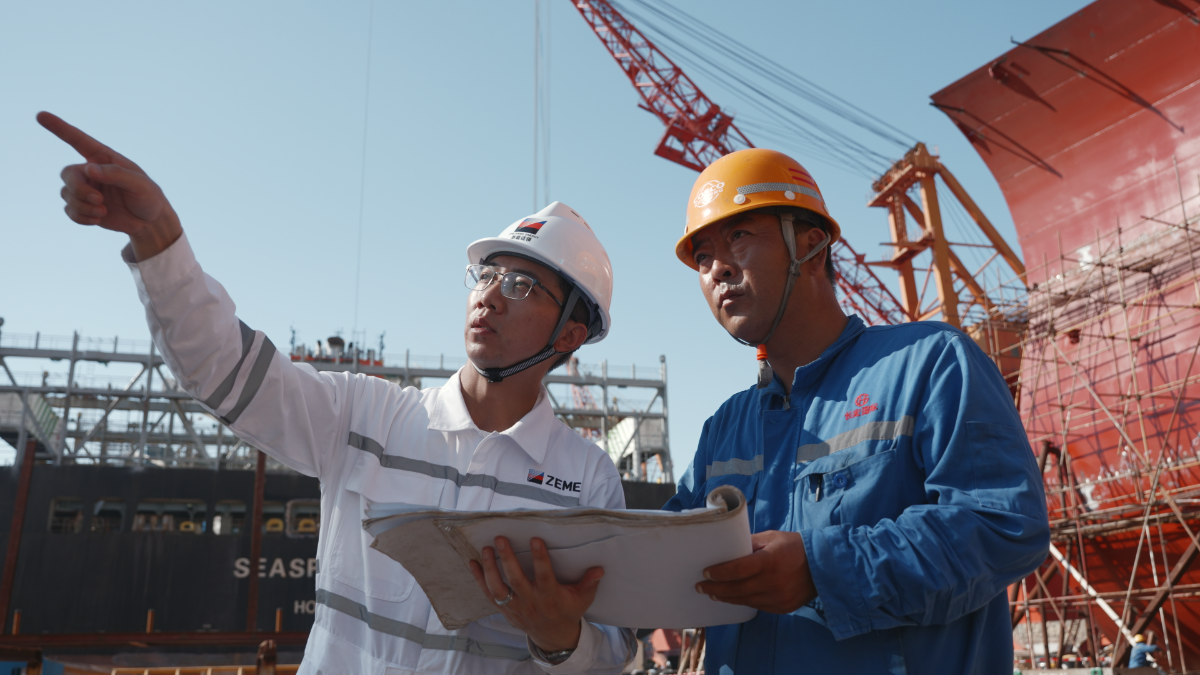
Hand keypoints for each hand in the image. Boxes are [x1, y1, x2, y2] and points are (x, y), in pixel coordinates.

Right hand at [37, 111, 181, 260]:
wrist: (150, 221)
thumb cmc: (148, 196)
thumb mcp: (140, 184)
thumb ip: (116, 174)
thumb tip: (89, 169)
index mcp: (104, 159)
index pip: (78, 140)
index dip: (59, 128)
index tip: (41, 115)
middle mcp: (91, 172)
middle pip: (68, 174)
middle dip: (78, 189)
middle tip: (98, 200)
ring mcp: (85, 189)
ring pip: (66, 194)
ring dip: (82, 206)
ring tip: (103, 211)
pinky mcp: (83, 207)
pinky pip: (69, 211)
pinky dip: (81, 217)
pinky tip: (98, 219)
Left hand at [468, 536, 602, 652]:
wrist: (553, 636)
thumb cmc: (568, 612)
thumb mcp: (582, 599)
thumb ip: (589, 584)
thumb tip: (599, 569)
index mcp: (550, 596)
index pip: (544, 575)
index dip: (539, 558)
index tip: (534, 539)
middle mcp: (530, 601)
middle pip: (516, 580)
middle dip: (507, 559)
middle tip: (501, 539)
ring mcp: (515, 607)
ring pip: (498, 588)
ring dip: (490, 568)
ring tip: (486, 549)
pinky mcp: (505, 609)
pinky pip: (488, 594)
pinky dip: (479, 579)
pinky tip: (473, 562)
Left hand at [696, 530, 815, 613]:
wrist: (823, 566)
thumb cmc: (795, 547)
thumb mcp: (772, 538)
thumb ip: (750, 543)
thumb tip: (729, 548)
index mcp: (769, 561)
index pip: (737, 569)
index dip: (719, 573)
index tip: (705, 573)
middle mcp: (772, 581)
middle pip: (737, 589)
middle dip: (715, 589)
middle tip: (701, 587)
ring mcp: (778, 597)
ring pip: (745, 600)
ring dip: (727, 597)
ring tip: (713, 594)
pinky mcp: (782, 607)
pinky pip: (757, 606)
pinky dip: (743, 601)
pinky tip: (733, 597)